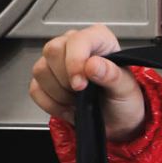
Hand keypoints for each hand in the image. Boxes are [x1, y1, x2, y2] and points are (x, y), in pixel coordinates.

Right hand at [29, 24, 146, 141]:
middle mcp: (74, 46)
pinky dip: (51, 104)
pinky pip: (35, 89)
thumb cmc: (124, 100)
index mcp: (98, 39)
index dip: (75, 61)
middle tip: (84, 93)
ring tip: (78, 100)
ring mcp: (56, 62)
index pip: (77, 39)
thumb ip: (113, 75)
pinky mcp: (45, 81)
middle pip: (52, 51)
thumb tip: (93, 64)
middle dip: (67, 80)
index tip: (80, 84)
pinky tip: (68, 107)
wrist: (116, 122)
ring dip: (60, 93)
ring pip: (40, 70)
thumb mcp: (126, 90)